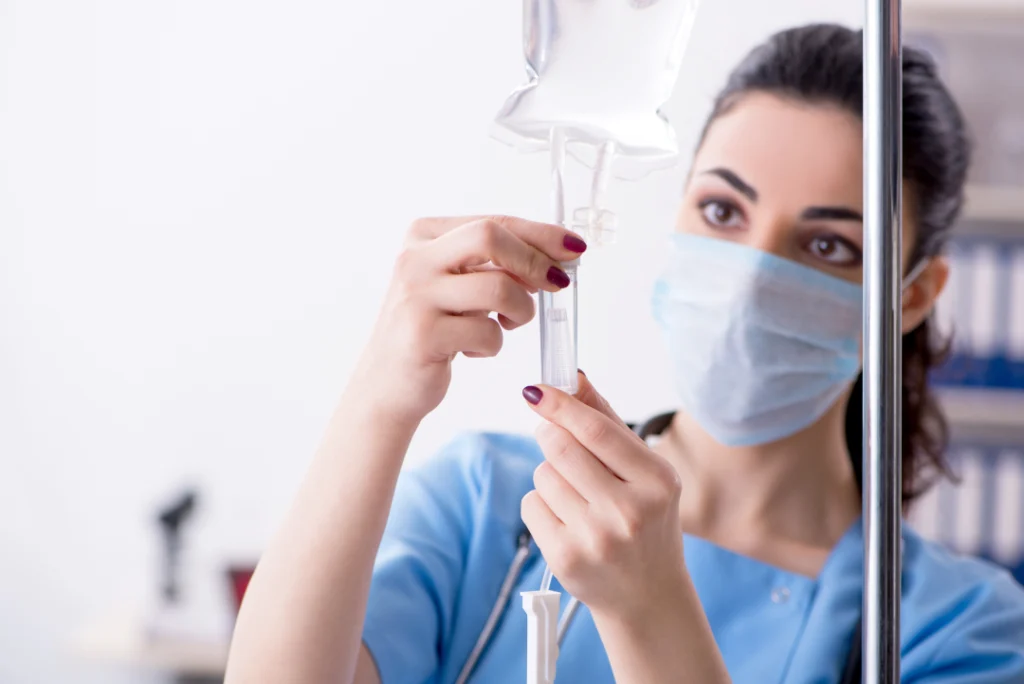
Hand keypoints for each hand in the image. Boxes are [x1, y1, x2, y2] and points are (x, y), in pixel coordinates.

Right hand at [353, 216, 586, 420]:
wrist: (387, 383)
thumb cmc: (432, 330)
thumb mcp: (457, 286)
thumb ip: (495, 265)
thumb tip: (556, 255)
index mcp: (423, 237)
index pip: (493, 221)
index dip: (540, 233)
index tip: (574, 248)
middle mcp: (414, 259)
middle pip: (490, 237)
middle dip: (534, 261)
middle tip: (556, 284)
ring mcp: (416, 296)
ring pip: (498, 287)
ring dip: (520, 311)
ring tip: (507, 325)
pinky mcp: (423, 334)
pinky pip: (487, 333)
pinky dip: (493, 345)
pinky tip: (472, 350)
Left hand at [520, 372, 687, 623]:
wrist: (647, 595)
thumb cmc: (646, 523)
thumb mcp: (646, 473)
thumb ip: (609, 422)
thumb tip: (575, 377)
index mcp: (657, 482)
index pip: (597, 431)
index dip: (561, 405)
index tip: (537, 389)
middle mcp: (629, 511)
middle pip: (561, 448)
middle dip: (550, 435)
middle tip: (555, 438)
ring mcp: (596, 538)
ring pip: (542, 475)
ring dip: (550, 475)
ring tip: (576, 496)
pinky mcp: (566, 558)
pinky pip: (531, 505)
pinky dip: (541, 505)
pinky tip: (567, 521)